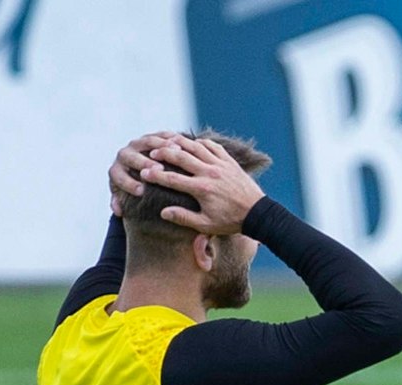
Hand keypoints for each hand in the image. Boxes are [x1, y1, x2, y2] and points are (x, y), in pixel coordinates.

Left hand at [108, 131, 179, 215]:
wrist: (138, 174)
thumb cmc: (133, 192)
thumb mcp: (124, 199)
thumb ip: (119, 203)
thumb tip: (119, 212)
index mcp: (116, 171)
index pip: (119, 176)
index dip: (129, 183)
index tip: (141, 191)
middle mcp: (125, 154)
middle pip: (133, 155)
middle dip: (145, 162)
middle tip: (159, 170)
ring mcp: (138, 144)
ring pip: (148, 141)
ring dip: (162, 146)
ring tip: (177, 152)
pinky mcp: (151, 137)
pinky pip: (161, 135)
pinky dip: (172, 138)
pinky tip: (183, 143)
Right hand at [141, 136, 264, 234]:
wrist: (257, 213)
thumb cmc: (231, 222)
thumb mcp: (206, 225)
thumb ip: (184, 218)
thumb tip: (163, 212)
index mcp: (202, 189)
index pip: (173, 179)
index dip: (156, 176)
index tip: (144, 174)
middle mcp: (210, 173)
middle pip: (181, 157)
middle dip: (163, 154)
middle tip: (151, 153)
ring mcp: (220, 164)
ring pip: (195, 147)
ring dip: (179, 143)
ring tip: (166, 142)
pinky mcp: (229, 161)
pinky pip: (212, 146)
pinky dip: (200, 142)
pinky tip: (191, 142)